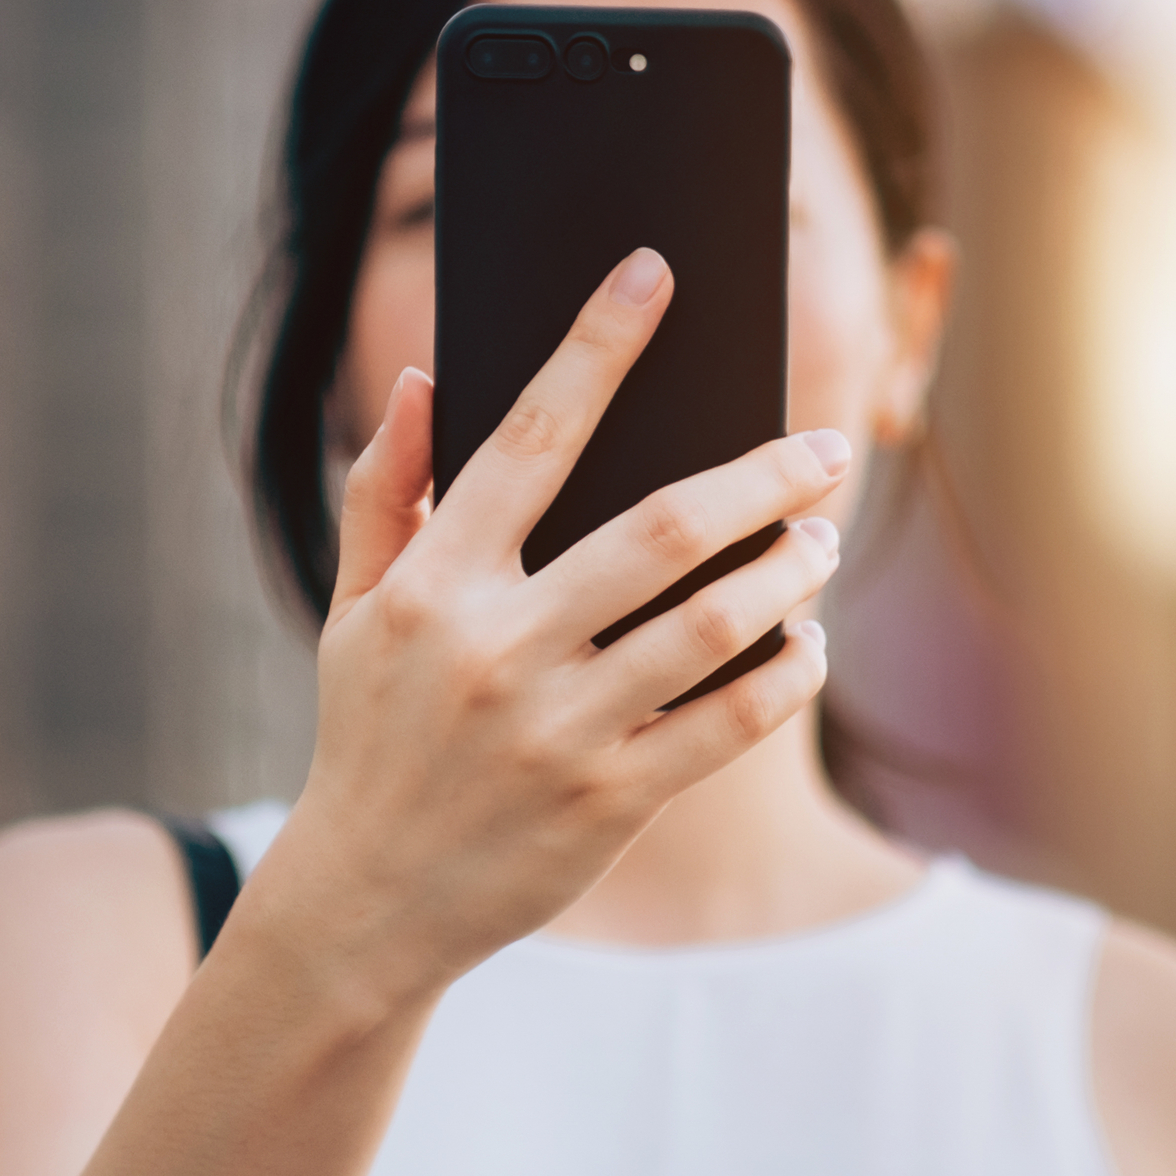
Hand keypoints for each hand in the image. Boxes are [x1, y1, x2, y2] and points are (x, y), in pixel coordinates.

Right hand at [257, 247, 848, 994]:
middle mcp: (497, 648)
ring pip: (714, 626)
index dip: (597, 345)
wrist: (365, 902)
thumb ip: (385, 493)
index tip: (655, 273)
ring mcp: (558, 730)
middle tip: (824, 451)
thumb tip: (425, 378)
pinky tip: (806, 643)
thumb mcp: (352, 612)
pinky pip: (729, 724)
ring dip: (791, 572)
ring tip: (822, 541)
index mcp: (433, 583)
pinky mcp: (607, 802)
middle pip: (664, 529)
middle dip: (766, 477)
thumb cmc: (371, 736)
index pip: (530, 437)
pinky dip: (786, 675)